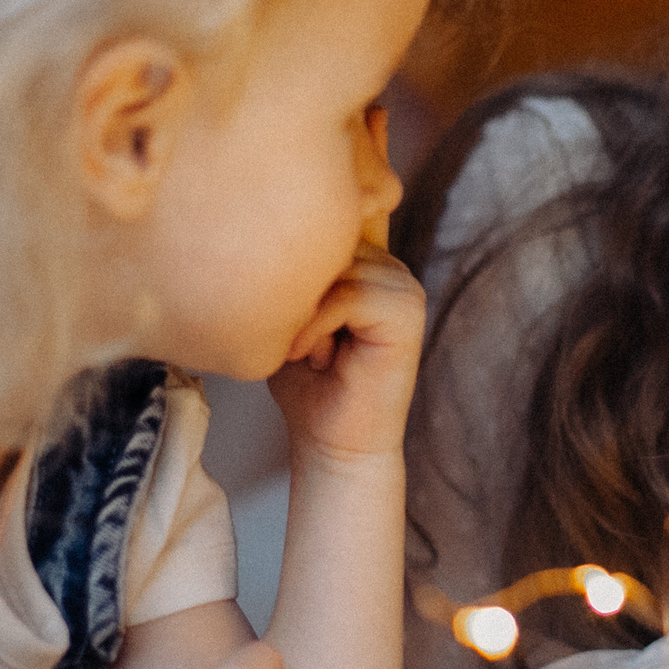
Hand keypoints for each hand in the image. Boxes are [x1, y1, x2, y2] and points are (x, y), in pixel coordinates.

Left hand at [266, 241, 425, 463]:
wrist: (332, 444)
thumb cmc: (304, 382)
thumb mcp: (287, 311)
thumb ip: (290, 268)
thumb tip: (260, 226)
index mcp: (365, 257)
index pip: (317, 224)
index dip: (286, 266)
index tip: (285, 323)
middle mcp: (389, 264)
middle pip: (325, 242)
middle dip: (296, 290)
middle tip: (295, 341)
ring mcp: (404, 286)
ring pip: (336, 266)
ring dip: (305, 313)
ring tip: (308, 351)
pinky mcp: (408, 313)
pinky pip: (348, 295)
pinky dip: (317, 328)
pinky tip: (314, 358)